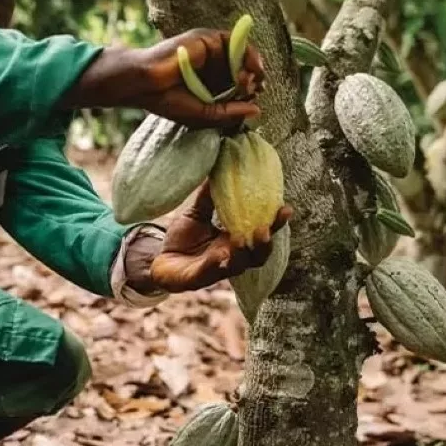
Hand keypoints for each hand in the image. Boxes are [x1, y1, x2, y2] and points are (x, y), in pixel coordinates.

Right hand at [138, 28, 266, 128]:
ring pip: (243, 54)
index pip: (240, 84)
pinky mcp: (207, 39)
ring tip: (249, 81)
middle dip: (254, 80)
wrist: (145, 85)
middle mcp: (214, 65)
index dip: (250, 91)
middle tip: (253, 90)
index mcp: (212, 82)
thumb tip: (257, 110)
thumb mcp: (205, 114)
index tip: (253, 99)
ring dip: (253, 67)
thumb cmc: (168, 101)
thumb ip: (230, 112)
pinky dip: (246, 54)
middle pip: (245, 68)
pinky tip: (246, 69)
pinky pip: (234, 42)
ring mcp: (211, 50)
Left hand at [148, 180, 292, 292]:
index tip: (286, 208)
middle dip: (266, 243)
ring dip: (244, 254)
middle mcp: (233, 257)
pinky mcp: (200, 278)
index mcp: (237, 240)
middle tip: (266, 228)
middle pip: (259, 255)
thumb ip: (208, 195)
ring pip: (239, 266)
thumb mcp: (196, 212)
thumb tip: (217, 167)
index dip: (276, 223)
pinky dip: (215, 263)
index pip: (262, 233)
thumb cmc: (183, 238)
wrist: (159, 261)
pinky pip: (211, 272)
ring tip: (242, 238)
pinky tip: (219, 254)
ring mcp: (218, 269)